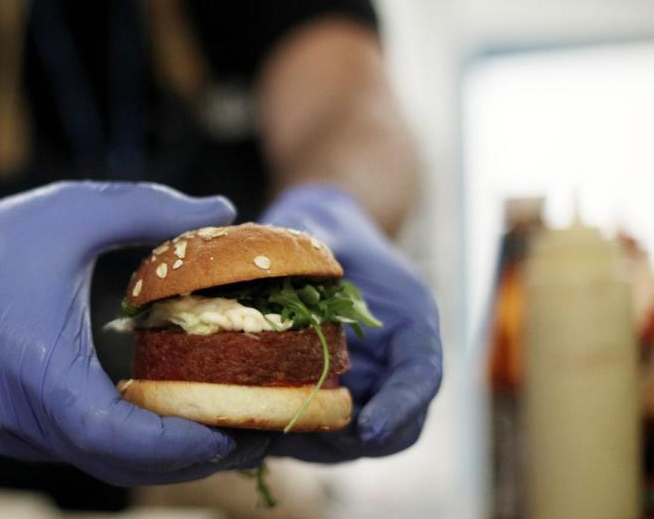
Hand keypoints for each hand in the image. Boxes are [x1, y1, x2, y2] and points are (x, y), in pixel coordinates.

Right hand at [0, 181, 271, 484]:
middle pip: (120, 464)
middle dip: (191, 457)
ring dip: (164, 457)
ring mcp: (16, 434)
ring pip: (104, 464)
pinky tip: (170, 419)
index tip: (234, 428)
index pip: (115, 436)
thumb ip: (150, 210)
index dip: (179, 444)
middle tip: (255, 433)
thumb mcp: (71, 212)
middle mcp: (23, 418)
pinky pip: (83, 451)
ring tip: (227, 428)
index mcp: (35, 370)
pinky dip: (132, 446)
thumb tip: (225, 209)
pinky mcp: (14, 434)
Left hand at [260, 184, 441, 460]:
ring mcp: (370, 387)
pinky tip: (254, 427)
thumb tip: (283, 250)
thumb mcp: (323, 229)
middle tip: (300, 433)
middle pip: (397, 428)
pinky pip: (324, 438)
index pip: (421, 377)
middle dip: (353, 440)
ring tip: (271, 433)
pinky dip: (295, 439)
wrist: (316, 238)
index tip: (367, 428)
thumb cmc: (324, 230)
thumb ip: (315, 246)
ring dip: (318, 445)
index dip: (399, 408)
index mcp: (410, 323)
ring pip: (359, 442)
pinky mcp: (337, 400)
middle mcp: (396, 364)